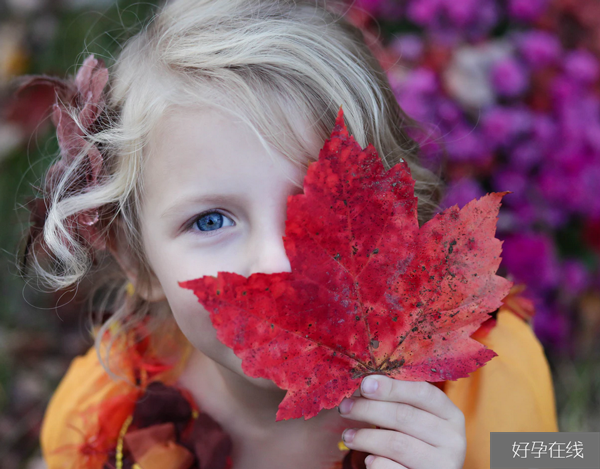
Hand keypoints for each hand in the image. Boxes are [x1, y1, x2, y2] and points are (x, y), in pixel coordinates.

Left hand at [337, 375, 465, 468]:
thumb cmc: (414, 440)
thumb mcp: (414, 418)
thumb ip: (396, 400)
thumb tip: (366, 383)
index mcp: (451, 414)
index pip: (423, 392)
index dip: (392, 387)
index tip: (364, 384)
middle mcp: (453, 439)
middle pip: (405, 416)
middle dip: (369, 409)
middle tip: (344, 407)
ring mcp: (443, 464)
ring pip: (397, 444)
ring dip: (366, 437)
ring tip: (347, 436)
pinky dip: (375, 462)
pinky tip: (368, 459)